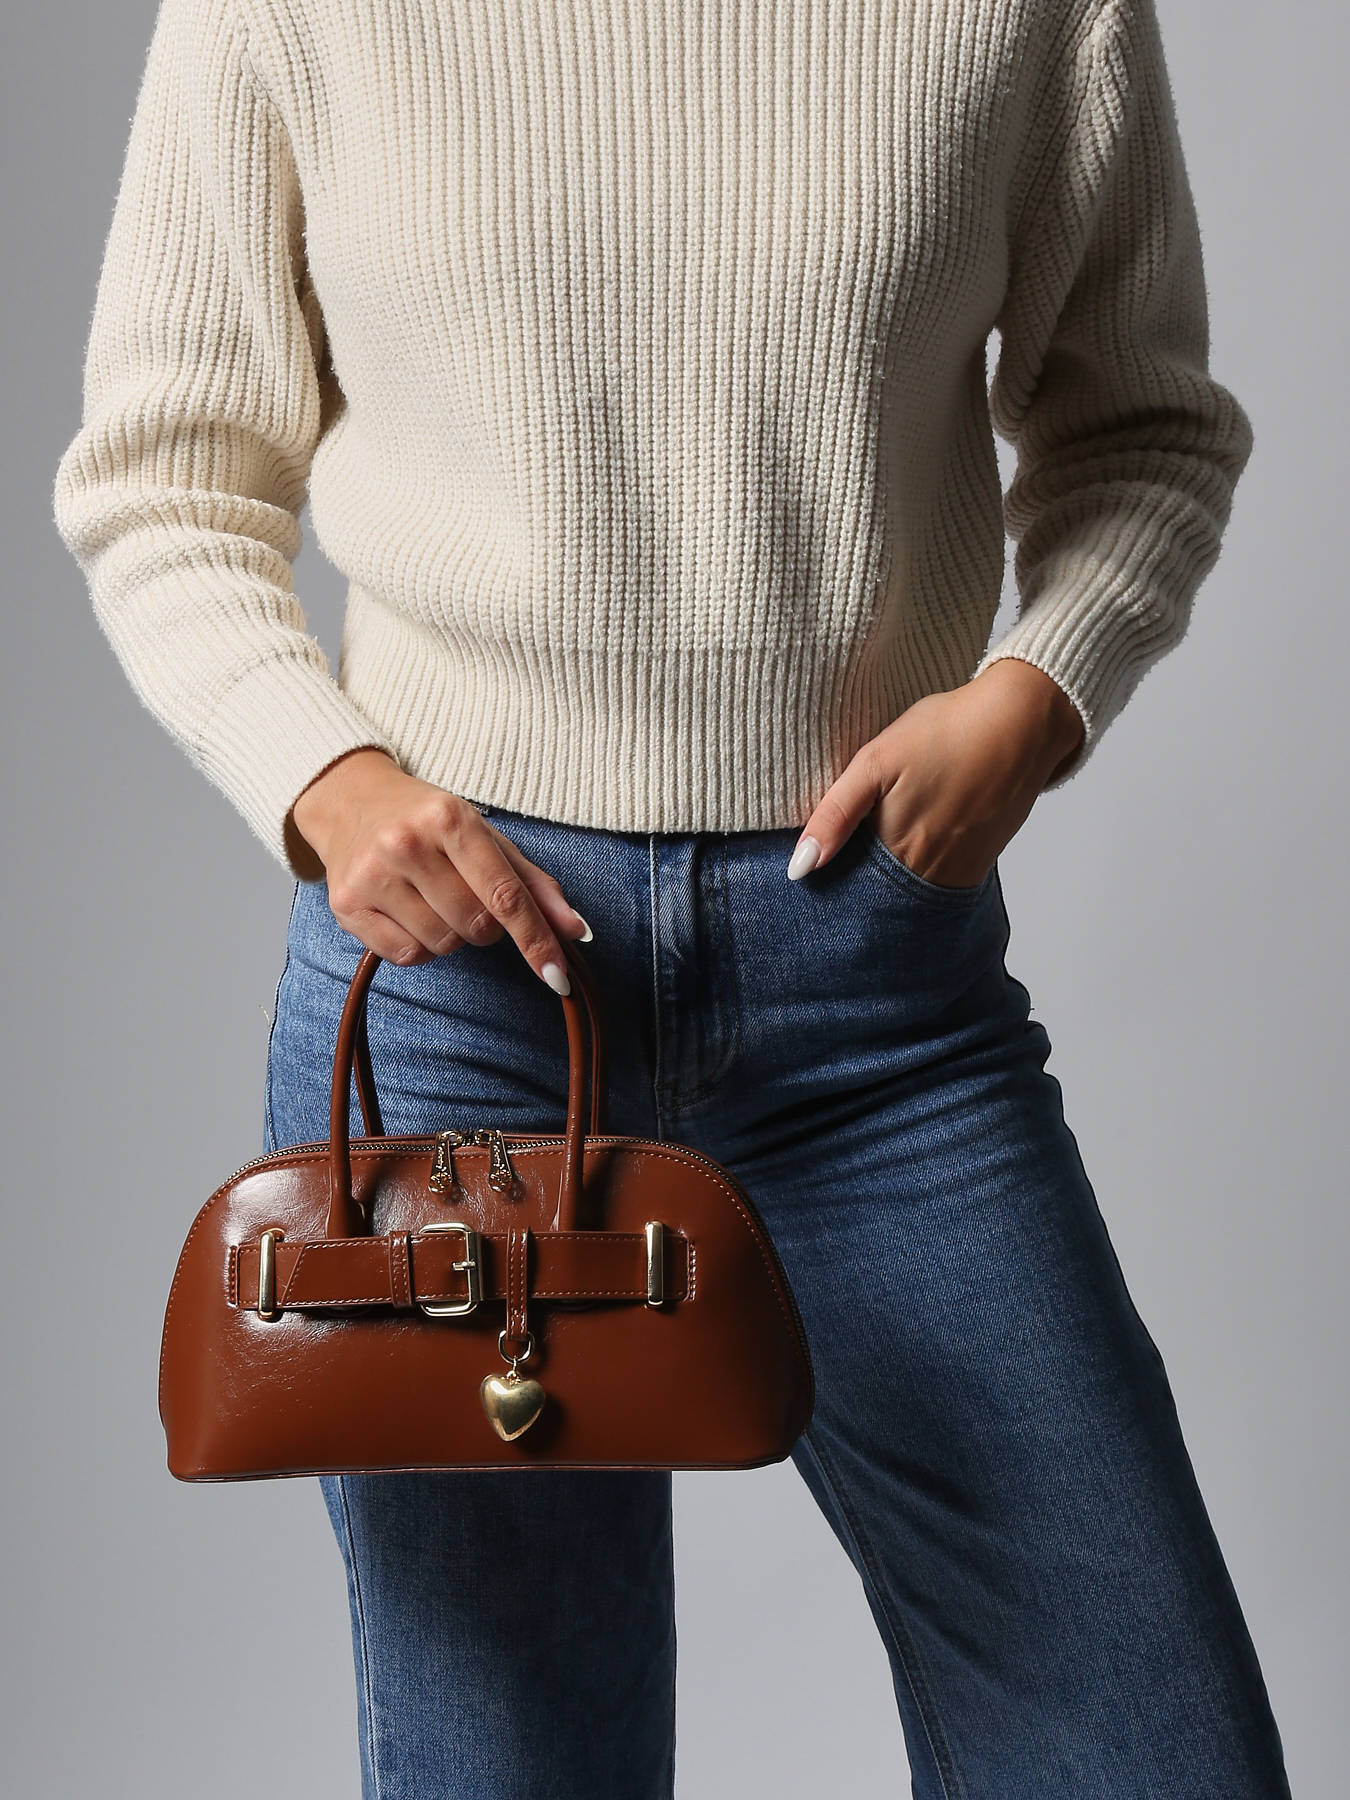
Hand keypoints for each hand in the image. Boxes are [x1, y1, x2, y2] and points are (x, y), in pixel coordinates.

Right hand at [287, 748, 591, 991]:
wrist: (352, 801)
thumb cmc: (430, 822)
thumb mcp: (486, 838)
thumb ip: (535, 886)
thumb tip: (577, 932)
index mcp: (450, 819)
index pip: (505, 895)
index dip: (536, 940)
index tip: (558, 977)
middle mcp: (406, 843)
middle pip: (476, 926)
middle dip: (485, 925)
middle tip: (466, 894)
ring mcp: (372, 875)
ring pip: (443, 945)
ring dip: (451, 935)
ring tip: (433, 899)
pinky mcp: (346, 904)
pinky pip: (407, 956)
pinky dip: (419, 946)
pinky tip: (408, 913)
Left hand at [786, 660, 1085, 885]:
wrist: (1022, 722)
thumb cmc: (946, 733)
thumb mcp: (875, 763)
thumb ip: (834, 815)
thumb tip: (801, 869)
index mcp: (897, 853)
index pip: (850, 893)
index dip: (829, 889)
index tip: (809, 883)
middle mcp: (930, 874)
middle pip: (880, 902)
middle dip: (857, 894)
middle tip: (842, 874)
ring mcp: (959, 872)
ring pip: (911, 897)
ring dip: (889, 888)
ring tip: (874, 860)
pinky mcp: (980, 862)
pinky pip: (941, 885)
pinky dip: (920, 878)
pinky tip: (911, 852)